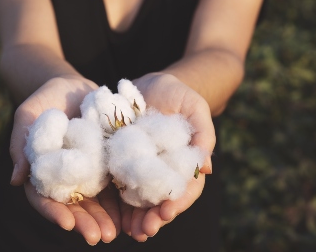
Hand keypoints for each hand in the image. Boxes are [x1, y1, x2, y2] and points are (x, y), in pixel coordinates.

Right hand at [9, 75, 120, 244]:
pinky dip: (124, 199)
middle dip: (85, 223)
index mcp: (41, 173)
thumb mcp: (27, 115)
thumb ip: (21, 144)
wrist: (72, 86)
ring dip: (105, 218)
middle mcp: (66, 178)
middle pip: (73, 206)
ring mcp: (89, 173)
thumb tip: (17, 179)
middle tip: (98, 237)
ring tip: (116, 232)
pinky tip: (134, 211)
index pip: (43, 198)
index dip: (54, 212)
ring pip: (96, 202)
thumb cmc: (43, 100)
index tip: (67, 223)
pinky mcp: (109, 163)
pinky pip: (117, 183)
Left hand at [122, 73, 216, 240]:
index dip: (177, 202)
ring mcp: (142, 168)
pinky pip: (118, 184)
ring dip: (135, 218)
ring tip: (129, 231)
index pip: (186, 188)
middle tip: (145, 230)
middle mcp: (164, 171)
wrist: (152, 84)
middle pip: (161, 200)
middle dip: (154, 218)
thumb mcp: (195, 107)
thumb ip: (203, 134)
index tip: (167, 212)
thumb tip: (206, 167)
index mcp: (185, 163)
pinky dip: (115, 201)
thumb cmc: (179, 95)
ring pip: (140, 199)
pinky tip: (109, 213)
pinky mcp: (120, 161)